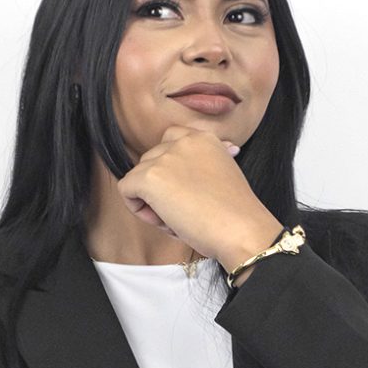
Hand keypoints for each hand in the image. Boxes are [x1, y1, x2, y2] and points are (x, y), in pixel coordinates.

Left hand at [116, 126, 281, 265]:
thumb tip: (227, 149)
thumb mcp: (225, 174)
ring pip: (138, 177)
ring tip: (179, 219)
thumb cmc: (236, 213)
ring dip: (152, 201)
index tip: (191, 191)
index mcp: (204, 137)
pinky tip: (166, 221)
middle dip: (161, 188)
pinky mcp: (149, 177)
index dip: (173, 171)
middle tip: (186, 211)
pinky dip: (139, 210)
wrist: (241, 230)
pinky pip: (126, 191)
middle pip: (151, 162)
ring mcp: (164, 157)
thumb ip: (211, 161)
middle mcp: (182, 140)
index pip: (170, 143)